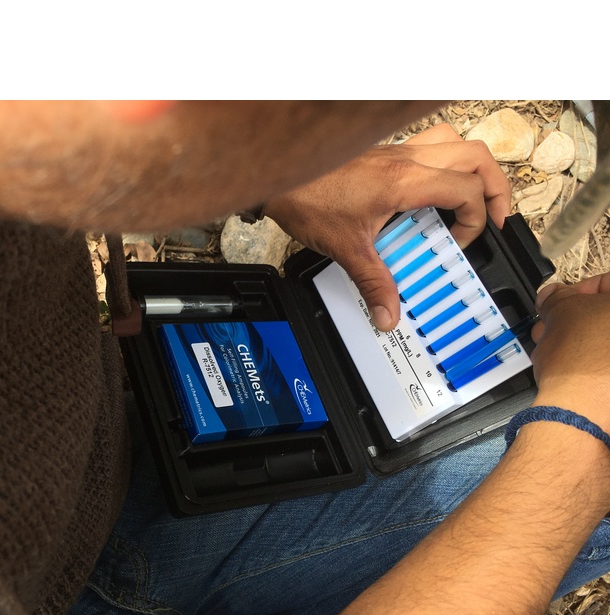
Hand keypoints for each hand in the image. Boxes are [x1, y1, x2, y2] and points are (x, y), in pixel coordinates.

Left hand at [264, 124, 510, 330]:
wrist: (277, 174)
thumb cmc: (306, 199)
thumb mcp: (346, 249)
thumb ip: (373, 283)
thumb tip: (389, 315)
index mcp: (406, 180)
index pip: (469, 190)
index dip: (476, 220)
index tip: (457, 244)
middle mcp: (407, 158)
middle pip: (477, 156)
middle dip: (496, 187)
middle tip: (494, 217)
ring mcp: (396, 151)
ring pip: (456, 141)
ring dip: (472, 169)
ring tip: (470, 199)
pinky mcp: (383, 153)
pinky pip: (429, 146)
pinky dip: (442, 165)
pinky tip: (428, 193)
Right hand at [531, 272, 609, 430]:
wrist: (580, 408)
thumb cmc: (581, 361)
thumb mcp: (561, 311)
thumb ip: (558, 296)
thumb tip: (554, 296)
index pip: (607, 282)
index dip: (577, 288)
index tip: (557, 300)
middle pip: (605, 314)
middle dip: (576, 316)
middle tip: (552, 323)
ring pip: (603, 340)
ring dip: (577, 338)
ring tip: (551, 346)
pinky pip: (603, 363)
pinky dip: (587, 359)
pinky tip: (566, 364)